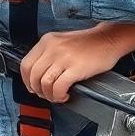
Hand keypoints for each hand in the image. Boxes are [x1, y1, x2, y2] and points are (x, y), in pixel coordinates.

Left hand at [20, 24, 134, 102]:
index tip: (33, 87)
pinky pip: (58, 87)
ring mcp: (63, 57)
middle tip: (46, 94)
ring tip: (57, 96)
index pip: (26, 64)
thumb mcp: (62, 42)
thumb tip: (38, 76)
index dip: (27, 81)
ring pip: (44, 83)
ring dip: (49, 95)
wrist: (108, 39)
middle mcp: (52, 48)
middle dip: (38, 90)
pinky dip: (59, 95)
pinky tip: (65, 95)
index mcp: (47, 41)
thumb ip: (48, 55)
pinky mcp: (75, 68)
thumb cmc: (89, 43)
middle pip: (33, 76)